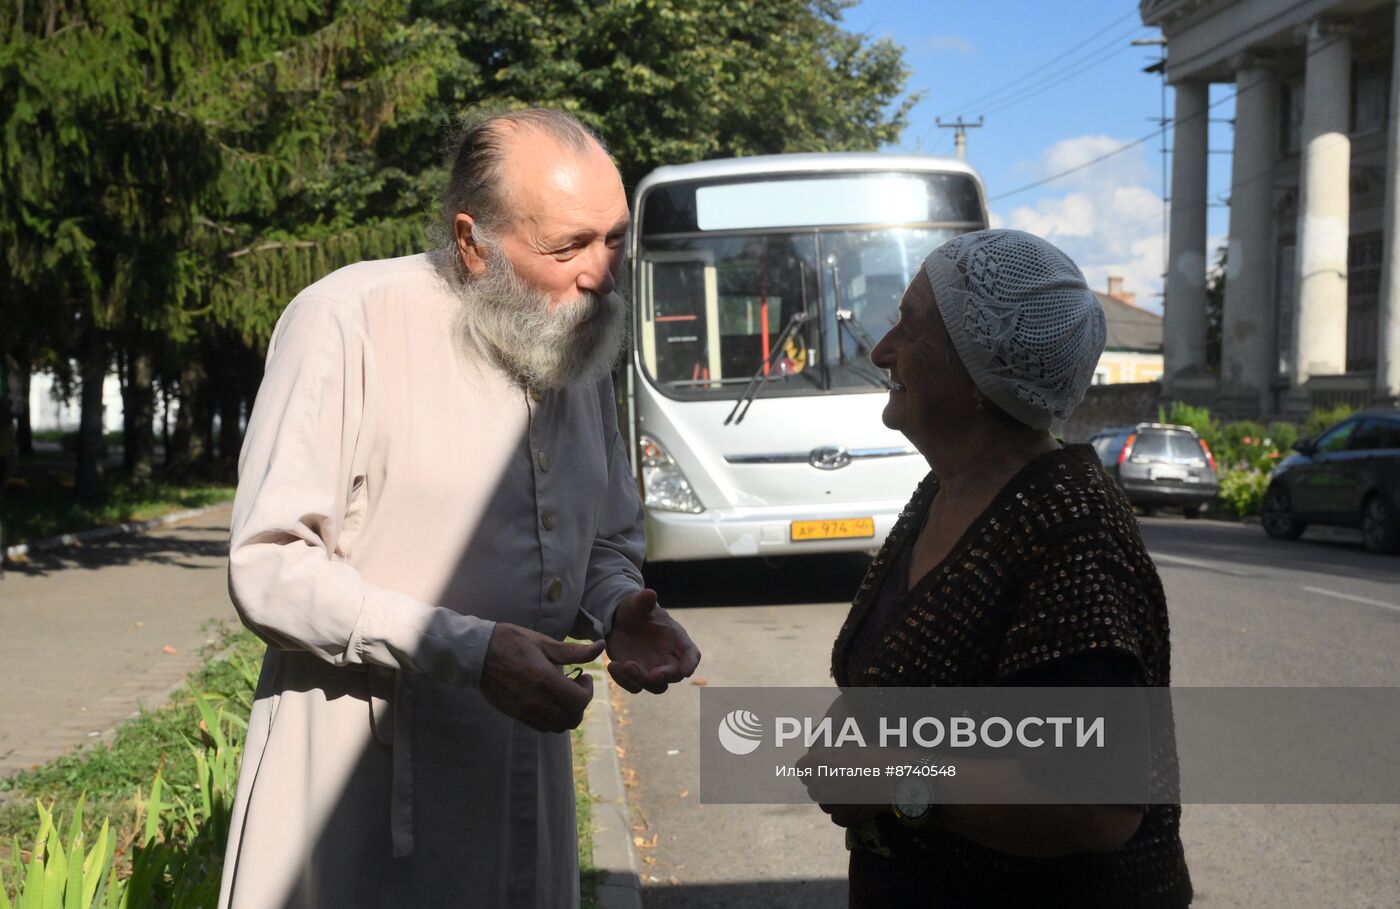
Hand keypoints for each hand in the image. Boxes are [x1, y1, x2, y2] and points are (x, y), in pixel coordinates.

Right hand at [480, 623, 604, 732]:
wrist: (476, 653)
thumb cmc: (511, 642)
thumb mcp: (543, 641)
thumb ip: (573, 651)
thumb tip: (600, 647)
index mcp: (543, 679)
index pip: (579, 701)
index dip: (588, 691)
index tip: (583, 676)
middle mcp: (535, 700)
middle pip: (572, 719)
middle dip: (580, 704)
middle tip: (575, 686)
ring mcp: (524, 710)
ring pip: (558, 727)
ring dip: (566, 713)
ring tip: (561, 693)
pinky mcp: (516, 714)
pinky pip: (542, 727)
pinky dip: (552, 718)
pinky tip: (548, 699)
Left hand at [605, 588, 699, 693]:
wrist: (618, 620)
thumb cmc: (635, 609)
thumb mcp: (637, 603)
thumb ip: (644, 601)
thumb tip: (649, 593)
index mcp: (676, 639)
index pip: (691, 654)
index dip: (691, 663)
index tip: (687, 671)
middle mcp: (668, 658)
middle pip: (674, 675)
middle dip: (665, 676)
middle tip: (652, 675)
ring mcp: (653, 670)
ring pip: (655, 686)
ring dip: (641, 680)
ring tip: (624, 665)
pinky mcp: (636, 676)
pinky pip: (634, 686)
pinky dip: (624, 681)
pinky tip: (612, 665)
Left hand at [797, 741, 885, 828]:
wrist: (902, 778)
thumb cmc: (883, 758)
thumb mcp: (855, 746)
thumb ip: (836, 753)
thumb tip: (827, 753)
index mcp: (823, 759)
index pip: (801, 767)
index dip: (809, 770)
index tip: (816, 773)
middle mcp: (823, 780)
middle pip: (813, 789)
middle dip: (824, 787)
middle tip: (841, 784)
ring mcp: (832, 801)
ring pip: (824, 805)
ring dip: (834, 802)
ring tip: (852, 795)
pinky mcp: (843, 817)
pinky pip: (837, 817)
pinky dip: (846, 814)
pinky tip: (859, 806)